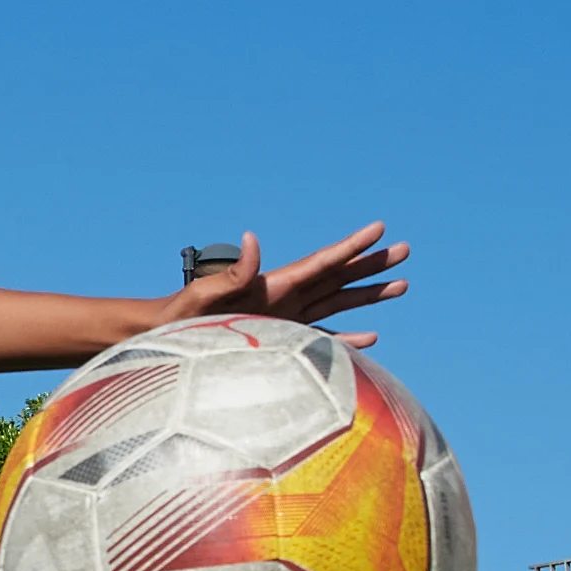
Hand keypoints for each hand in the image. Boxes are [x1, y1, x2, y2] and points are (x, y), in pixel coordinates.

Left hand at [165, 223, 407, 328]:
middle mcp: (286, 298)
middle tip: (405, 250)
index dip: (351, 247)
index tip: (379, 228)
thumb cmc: (181, 318)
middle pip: (339, 277)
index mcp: (274, 285)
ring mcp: (287, 319)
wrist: (165, 338)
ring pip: (339, 303)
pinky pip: (325, 338)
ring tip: (401, 284)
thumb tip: (251, 238)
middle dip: (372, 265)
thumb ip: (232, 272)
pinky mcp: (282, 342)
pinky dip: (349, 337)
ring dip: (369, 295)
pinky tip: (371, 336)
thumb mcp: (205, 294)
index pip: (322, 263)